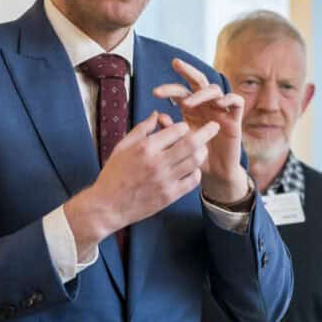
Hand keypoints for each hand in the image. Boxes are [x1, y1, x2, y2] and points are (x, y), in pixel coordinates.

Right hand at [65, 111, 219, 252]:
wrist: (107, 207)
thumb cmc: (113, 174)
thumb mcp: (122, 147)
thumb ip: (142, 129)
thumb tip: (157, 114)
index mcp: (145, 148)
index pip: (176, 130)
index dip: (184, 126)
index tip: (185, 127)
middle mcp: (157, 163)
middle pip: (192, 143)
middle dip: (207, 132)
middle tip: (215, 127)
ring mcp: (165, 180)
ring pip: (195, 161)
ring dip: (202, 152)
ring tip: (203, 148)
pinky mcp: (170, 196)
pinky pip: (192, 180)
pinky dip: (196, 172)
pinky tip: (192, 168)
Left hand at [152, 58, 248, 202]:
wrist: (215, 174)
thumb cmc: (195, 158)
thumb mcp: (179, 144)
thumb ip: (170, 130)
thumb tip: (160, 115)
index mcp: (191, 109)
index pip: (181, 92)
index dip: (169, 89)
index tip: (155, 93)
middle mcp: (206, 106)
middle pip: (198, 82)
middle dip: (187, 71)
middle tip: (176, 64)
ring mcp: (221, 111)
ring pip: (215, 90)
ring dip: (201, 93)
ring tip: (187, 103)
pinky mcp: (235, 119)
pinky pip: (236, 101)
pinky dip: (228, 99)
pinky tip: (219, 103)